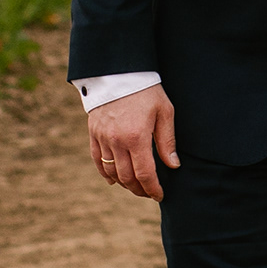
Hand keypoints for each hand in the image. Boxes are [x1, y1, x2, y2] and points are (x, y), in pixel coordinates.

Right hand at [86, 85, 179, 199]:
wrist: (118, 72)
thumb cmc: (146, 90)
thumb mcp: (164, 112)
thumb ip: (167, 141)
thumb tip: (173, 165)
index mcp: (136, 137)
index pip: (144, 174)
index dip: (152, 188)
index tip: (159, 195)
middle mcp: (117, 141)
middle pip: (127, 177)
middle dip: (139, 189)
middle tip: (149, 193)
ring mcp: (103, 138)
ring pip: (112, 171)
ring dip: (124, 184)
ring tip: (136, 186)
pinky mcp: (93, 133)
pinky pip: (97, 160)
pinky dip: (105, 173)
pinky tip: (114, 180)